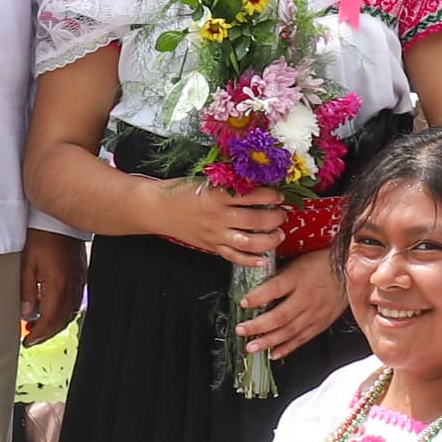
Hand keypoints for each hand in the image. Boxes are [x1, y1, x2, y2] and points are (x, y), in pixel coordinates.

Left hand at [19, 229, 85, 344]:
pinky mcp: (81, 275)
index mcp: (57, 285)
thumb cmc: (41, 237)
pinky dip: (64, 312)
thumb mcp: (26, 263)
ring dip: (55, 323)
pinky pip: (76, 302)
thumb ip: (26, 290)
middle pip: (61, 320)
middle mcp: (72, 286)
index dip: (38, 334)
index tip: (27, 341)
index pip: (49, 319)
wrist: (59, 218)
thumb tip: (25, 314)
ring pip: (70, 313)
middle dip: (46, 333)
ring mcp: (79, 281)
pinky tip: (54, 310)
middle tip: (31, 338)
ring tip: (39, 326)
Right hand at [157, 178, 286, 263]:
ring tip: (279, 235)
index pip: (252, 195)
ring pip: (249, 241)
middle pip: (256, 219)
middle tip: (283, 215)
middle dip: (275, 218)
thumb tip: (257, 183)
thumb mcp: (206, 181)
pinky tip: (263, 259)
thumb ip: (229, 184)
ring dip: (269, 240)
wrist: (158, 209)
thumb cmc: (182, 191)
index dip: (271, 195)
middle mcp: (219, 216)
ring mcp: (215, 234)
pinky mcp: (211, 247)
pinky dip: (250, 260)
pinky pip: (234, 257)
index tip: (280, 195)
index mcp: (217, 195)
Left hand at [238, 254, 345, 359]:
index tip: (243, 303)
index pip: (275, 288)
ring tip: (252, 346)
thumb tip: (256, 288)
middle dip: (258, 325)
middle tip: (241, 330)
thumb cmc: (322, 263)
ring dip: (268, 341)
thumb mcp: (298, 262)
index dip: (258, 297)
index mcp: (299, 277)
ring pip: (289, 331)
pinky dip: (287, 348)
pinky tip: (274, 353)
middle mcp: (307, 297)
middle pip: (280, 316)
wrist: (351, 272)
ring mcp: (315, 313)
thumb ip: (279, 276)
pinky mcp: (321, 323)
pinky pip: (302, 338)